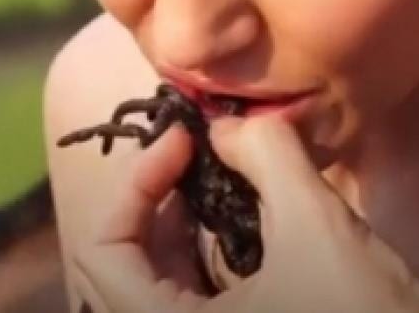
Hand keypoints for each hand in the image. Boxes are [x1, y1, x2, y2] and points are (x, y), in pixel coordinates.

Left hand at [71, 115, 418, 312]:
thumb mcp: (317, 228)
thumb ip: (267, 157)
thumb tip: (231, 122)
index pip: (101, 256)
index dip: (133, 187)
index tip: (183, 144)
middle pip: (122, 269)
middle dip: (153, 200)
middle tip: (195, 153)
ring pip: (160, 284)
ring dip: (178, 225)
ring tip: (214, 175)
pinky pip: (197, 300)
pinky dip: (206, 253)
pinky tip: (241, 217)